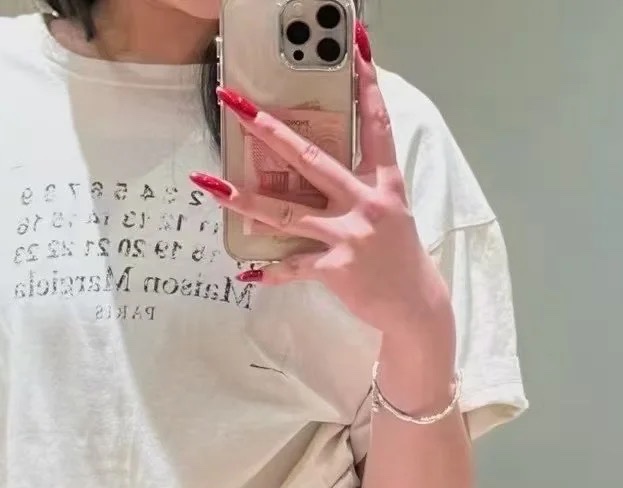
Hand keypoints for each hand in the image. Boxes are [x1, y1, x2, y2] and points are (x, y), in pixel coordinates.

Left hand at [193, 23, 454, 376]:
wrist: (415, 306)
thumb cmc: (398, 257)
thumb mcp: (390, 211)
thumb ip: (361, 185)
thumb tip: (315, 166)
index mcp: (383, 182)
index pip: (375, 122)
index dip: (367, 84)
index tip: (357, 45)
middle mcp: (366, 202)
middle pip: (309, 158)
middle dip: (268, 129)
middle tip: (235, 105)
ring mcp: (350, 235)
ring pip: (286, 211)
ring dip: (243, 198)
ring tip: (207, 184)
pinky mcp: (337, 270)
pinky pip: (293, 267)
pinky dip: (269, 273)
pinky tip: (244, 273)